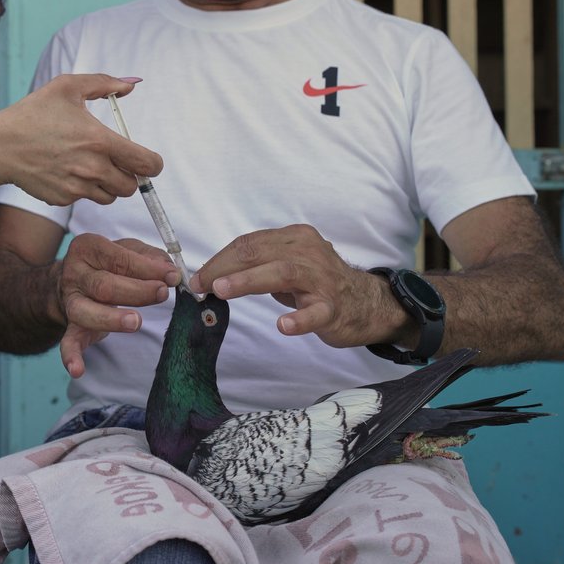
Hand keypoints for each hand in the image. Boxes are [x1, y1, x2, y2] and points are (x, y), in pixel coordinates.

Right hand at [0, 75, 162, 206]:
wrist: (0, 144)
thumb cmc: (34, 112)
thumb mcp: (68, 86)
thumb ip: (105, 83)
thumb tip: (131, 84)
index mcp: (100, 141)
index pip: (147, 164)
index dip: (153, 164)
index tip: (147, 161)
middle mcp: (92, 168)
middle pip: (131, 187)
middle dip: (128, 176)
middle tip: (115, 162)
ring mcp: (77, 188)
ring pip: (110, 196)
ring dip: (108, 185)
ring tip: (90, 166)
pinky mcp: (62, 199)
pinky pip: (84, 199)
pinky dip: (82, 189)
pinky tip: (66, 171)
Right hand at [55, 234, 179, 377]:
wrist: (74, 280)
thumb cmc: (108, 263)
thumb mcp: (128, 249)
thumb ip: (150, 256)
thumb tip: (169, 270)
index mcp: (88, 248)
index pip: (118, 258)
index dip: (147, 268)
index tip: (171, 276)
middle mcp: (75, 274)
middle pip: (104, 285)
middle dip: (137, 291)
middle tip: (162, 294)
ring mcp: (71, 301)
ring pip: (87, 311)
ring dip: (112, 319)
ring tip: (136, 322)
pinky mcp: (71, 326)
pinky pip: (68, 342)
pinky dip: (71, 357)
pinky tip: (78, 370)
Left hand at [189, 225, 398, 347]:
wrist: (365, 303)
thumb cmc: (318, 283)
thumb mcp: (288, 265)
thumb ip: (258, 265)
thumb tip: (214, 276)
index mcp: (294, 238)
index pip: (250, 243)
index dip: (220, 260)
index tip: (198, 277)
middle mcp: (308, 252)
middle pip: (260, 253)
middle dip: (225, 268)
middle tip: (201, 285)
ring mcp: (322, 279)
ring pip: (283, 273)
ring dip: (249, 281)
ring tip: (223, 290)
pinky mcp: (333, 307)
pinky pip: (316, 312)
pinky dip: (299, 318)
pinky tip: (283, 325)